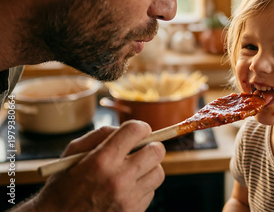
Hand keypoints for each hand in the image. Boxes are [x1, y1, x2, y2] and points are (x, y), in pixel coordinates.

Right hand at [32, 120, 165, 210]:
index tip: (139, 131)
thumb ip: (99, 135)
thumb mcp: (72, 154)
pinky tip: (128, 188)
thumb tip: (123, 129)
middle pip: (156, 151)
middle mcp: (118, 178)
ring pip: (158, 173)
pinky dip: (143, 187)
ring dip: (149, 168)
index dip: (141, 127)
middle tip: (143, 148)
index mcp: (102, 160)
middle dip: (151, 146)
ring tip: (135, 169)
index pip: (136, 131)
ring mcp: (128, 198)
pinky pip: (151, 192)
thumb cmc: (63, 186)